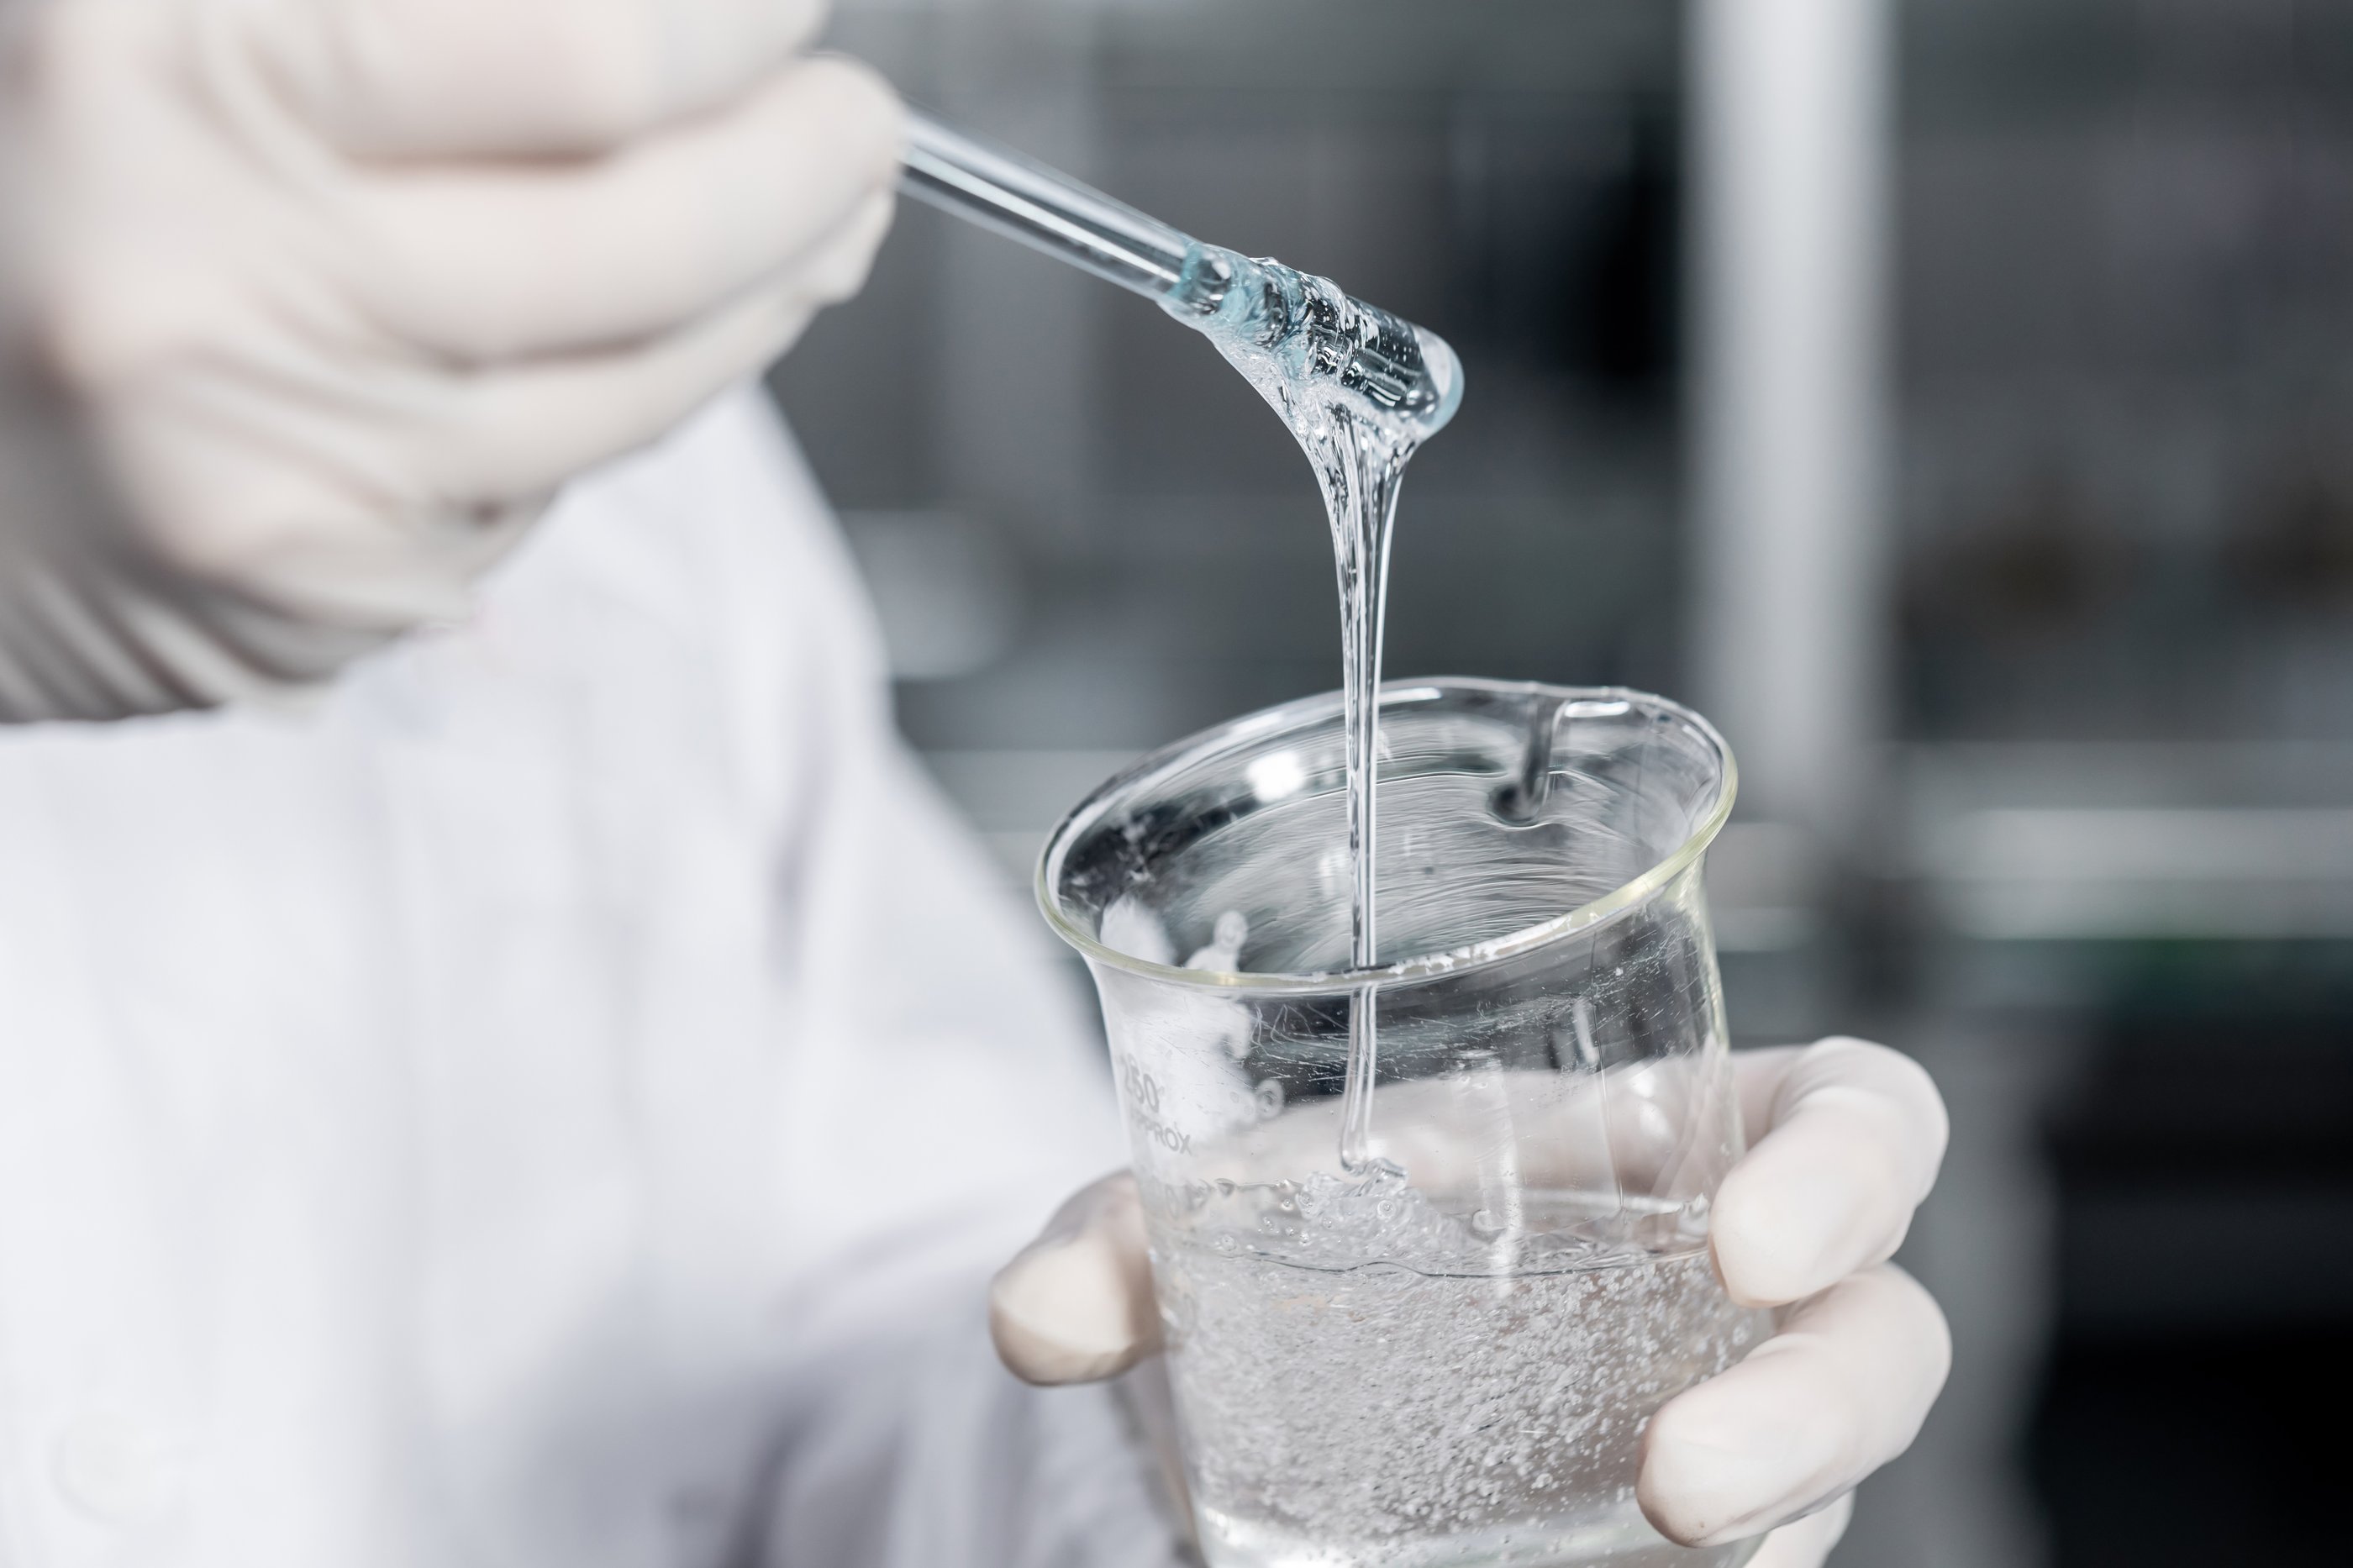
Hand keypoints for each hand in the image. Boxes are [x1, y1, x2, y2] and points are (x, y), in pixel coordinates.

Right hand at [0, 0, 899, 719]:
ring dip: (771, 289)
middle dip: (811, 162)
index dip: (737, 20)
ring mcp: (265, 451)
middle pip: (656, 222)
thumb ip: (405, 12)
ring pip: (642, 375)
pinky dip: (638, 395)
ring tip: (818, 219)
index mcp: (150, 49)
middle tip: (855, 120)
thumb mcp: (167, 18)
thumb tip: (679, 26)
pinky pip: (553, 476)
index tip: (790, 8)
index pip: (585, 48)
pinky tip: (645, 334)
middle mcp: (205, 260)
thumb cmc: (28, 171)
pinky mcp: (307, 587)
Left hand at [990, 1038, 1951, 1566]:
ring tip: (1648, 1552)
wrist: (1274, 1348)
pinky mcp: (1668, 1543)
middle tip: (1679, 1487)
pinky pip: (1730, 1567)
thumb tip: (1029, 1323)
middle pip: (1885, 1334)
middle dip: (1816, 1410)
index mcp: (1665, 1133)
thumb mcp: (1210, 1200)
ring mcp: (1711, 1425)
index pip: (1859, 1116)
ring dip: (1766, 1522)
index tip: (1747, 1239)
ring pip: (1828, 1483)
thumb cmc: (1304, 1213)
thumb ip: (1117, 1243)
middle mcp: (1719, 1286)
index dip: (1856, 1166)